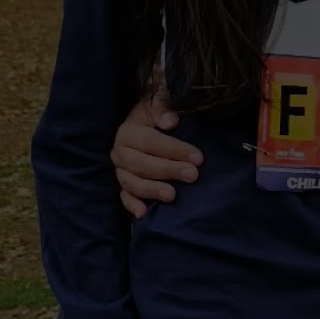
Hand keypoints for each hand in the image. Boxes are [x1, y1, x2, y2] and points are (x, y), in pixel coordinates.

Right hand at [111, 92, 202, 218]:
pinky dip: (132, 206)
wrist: (147, 124)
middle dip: (168, 170)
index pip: (150, 142)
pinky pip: (124, 197)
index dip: (174, 150)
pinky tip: (143, 214)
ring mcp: (121, 170)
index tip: (198, 157)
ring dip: (152, 190)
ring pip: (132, 183)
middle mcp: (121, 152)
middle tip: (192, 175)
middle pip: (141, 164)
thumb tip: (170, 120)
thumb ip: (164, 108)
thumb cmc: (158, 115)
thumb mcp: (160, 104)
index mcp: (129, 131)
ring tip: (172, 195)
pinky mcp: (125, 185)